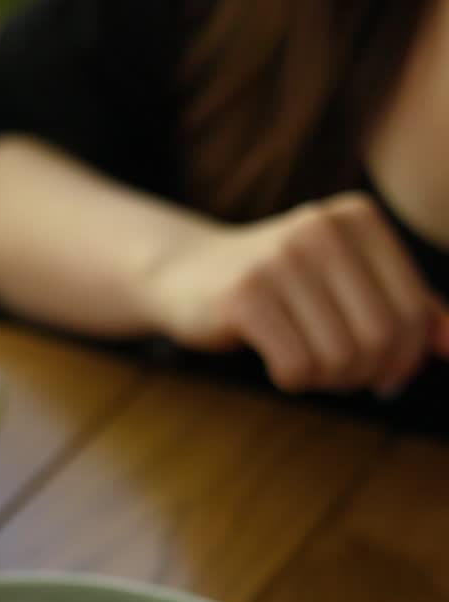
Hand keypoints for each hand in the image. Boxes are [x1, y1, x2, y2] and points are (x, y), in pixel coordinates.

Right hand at [143, 193, 448, 396]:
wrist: (190, 277)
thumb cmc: (282, 288)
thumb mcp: (348, 284)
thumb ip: (407, 309)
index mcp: (359, 219)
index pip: (413, 312)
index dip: (404, 360)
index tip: (381, 377)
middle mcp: (323, 229)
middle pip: (379, 339)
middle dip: (363, 375)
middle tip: (338, 378)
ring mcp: (281, 258)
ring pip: (338, 358)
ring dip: (325, 381)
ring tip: (305, 367)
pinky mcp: (245, 295)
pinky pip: (296, 367)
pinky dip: (291, 380)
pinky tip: (277, 365)